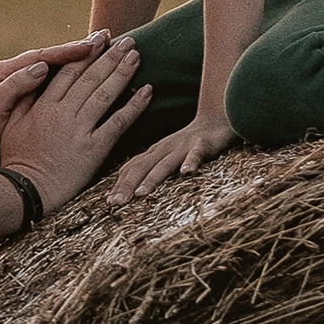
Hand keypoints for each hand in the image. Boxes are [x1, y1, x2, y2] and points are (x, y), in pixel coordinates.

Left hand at [0, 31, 112, 167]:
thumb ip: (14, 87)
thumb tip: (40, 67)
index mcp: (8, 71)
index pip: (42, 56)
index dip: (67, 51)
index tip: (89, 46)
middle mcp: (20, 73)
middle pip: (54, 56)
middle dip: (80, 48)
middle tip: (106, 38)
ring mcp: (29, 84)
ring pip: (60, 68)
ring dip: (83, 59)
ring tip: (106, 48)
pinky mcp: (37, 98)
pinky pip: (61, 83)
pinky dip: (78, 77)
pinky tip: (96, 73)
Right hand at [0, 37, 151, 212]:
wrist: (27, 192)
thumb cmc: (17, 159)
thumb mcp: (11, 124)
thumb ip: (23, 97)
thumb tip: (36, 73)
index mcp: (44, 106)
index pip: (68, 71)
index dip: (85, 53)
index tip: (99, 39)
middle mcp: (63, 113)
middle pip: (90, 78)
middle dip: (110, 56)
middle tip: (128, 40)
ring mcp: (79, 130)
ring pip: (105, 94)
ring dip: (123, 73)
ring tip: (137, 56)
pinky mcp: (94, 149)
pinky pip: (118, 123)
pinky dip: (134, 106)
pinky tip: (147, 91)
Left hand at [108, 111, 237, 204]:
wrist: (215, 119)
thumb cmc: (187, 142)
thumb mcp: (163, 154)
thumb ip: (144, 165)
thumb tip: (121, 179)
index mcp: (153, 153)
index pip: (131, 170)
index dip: (119, 185)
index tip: (108, 203)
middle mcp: (164, 150)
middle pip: (142, 169)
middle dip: (128, 186)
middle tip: (115, 203)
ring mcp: (182, 147)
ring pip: (165, 164)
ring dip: (152, 178)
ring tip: (141, 193)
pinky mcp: (202, 144)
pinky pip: (196, 154)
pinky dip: (191, 162)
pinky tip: (187, 173)